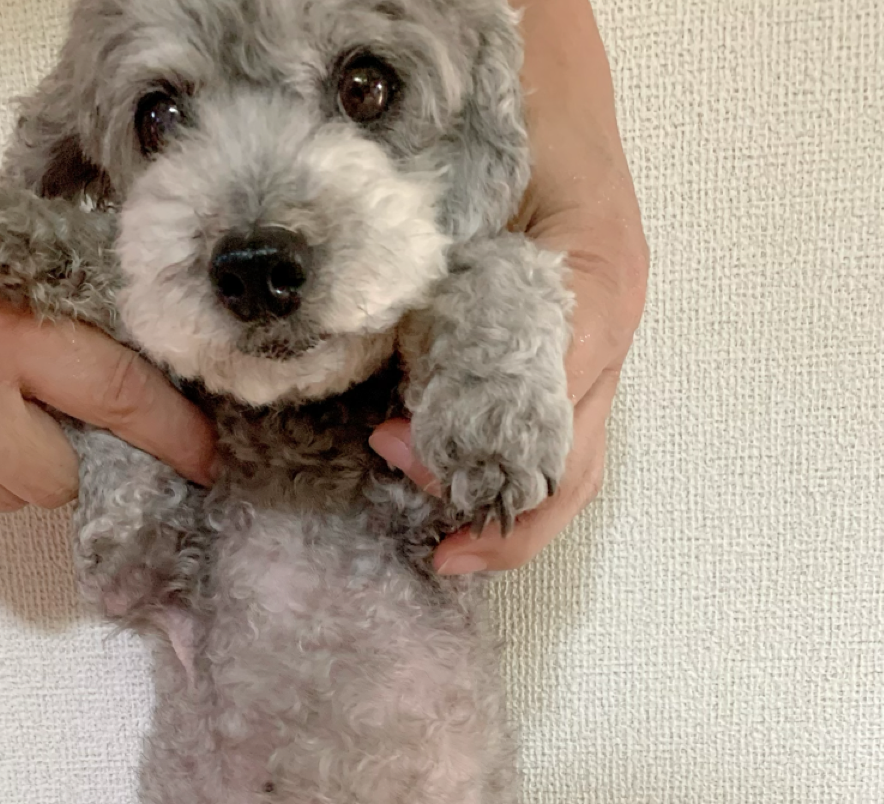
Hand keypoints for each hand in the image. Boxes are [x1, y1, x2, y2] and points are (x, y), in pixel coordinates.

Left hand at [369, 0, 647, 572]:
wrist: (543, 55)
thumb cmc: (513, 111)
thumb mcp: (474, 207)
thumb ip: (448, 314)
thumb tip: (401, 421)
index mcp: (594, 300)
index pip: (553, 441)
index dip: (492, 494)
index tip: (428, 517)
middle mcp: (607, 331)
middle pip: (572, 469)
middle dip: (499, 517)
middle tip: (432, 542)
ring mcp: (598, 335)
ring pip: (567, 455)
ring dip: (497, 491)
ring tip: (430, 503)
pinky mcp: (572, 333)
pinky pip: (548, 418)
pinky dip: (498, 455)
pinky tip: (445, 459)